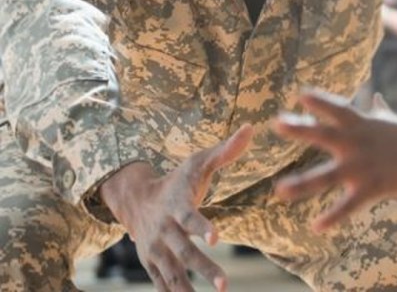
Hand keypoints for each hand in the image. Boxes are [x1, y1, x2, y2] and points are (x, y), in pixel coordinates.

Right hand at [99, 125, 253, 291]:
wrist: (136, 200)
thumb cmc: (177, 180)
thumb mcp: (198, 163)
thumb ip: (226, 151)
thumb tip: (251, 127)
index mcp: (176, 206)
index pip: (190, 218)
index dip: (201, 227)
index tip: (215, 238)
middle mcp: (164, 231)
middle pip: (184, 252)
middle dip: (204, 268)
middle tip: (225, 285)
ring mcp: (155, 250)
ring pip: (173, 274)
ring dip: (189, 290)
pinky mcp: (151, 264)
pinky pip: (163, 284)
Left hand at [272, 89, 396, 231]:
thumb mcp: (394, 122)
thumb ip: (380, 111)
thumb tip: (377, 98)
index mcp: (363, 124)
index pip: (337, 109)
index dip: (319, 101)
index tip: (300, 95)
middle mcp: (358, 143)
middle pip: (324, 134)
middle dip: (300, 128)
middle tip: (278, 122)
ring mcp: (363, 166)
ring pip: (328, 176)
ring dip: (303, 184)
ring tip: (280, 191)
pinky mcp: (373, 187)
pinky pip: (349, 205)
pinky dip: (333, 217)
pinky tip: (317, 226)